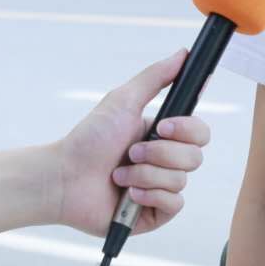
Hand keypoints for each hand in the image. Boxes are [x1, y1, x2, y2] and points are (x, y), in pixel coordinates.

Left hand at [53, 49, 211, 237]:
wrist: (65, 177)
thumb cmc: (90, 138)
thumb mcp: (123, 101)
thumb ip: (156, 77)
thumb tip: (184, 52)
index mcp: (163, 136)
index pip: (199, 132)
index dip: (186, 129)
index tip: (161, 126)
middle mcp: (166, 162)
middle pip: (195, 157)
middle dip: (159, 153)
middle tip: (131, 151)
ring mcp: (161, 188)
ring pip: (181, 180)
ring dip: (145, 174)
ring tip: (119, 174)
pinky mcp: (155, 213)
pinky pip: (174, 203)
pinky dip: (149, 194)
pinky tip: (127, 193)